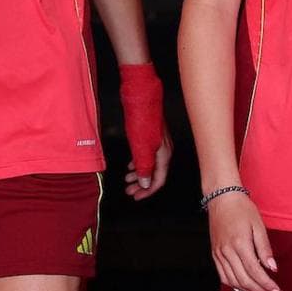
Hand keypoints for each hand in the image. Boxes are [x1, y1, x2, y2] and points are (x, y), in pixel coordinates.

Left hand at [117, 63, 168, 198]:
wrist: (141, 93)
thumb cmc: (142, 118)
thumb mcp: (141, 147)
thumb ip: (145, 167)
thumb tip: (146, 183)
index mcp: (164, 155)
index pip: (159, 180)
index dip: (147, 191)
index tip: (136, 197)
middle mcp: (164, 150)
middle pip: (154, 174)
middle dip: (141, 184)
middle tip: (129, 191)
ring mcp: (158, 141)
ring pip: (149, 164)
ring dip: (138, 174)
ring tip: (127, 179)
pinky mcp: (150, 134)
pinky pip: (146, 154)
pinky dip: (138, 162)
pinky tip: (131, 164)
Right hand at [207, 191, 280, 290]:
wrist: (222, 198)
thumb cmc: (242, 209)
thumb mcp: (259, 226)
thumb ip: (265, 249)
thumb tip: (272, 268)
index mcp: (240, 243)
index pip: (255, 271)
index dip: (267, 284)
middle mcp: (227, 251)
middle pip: (244, 279)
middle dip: (260, 290)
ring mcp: (219, 253)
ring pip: (233, 281)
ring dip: (248, 290)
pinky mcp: (215, 254)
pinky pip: (223, 276)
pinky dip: (234, 284)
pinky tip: (244, 285)